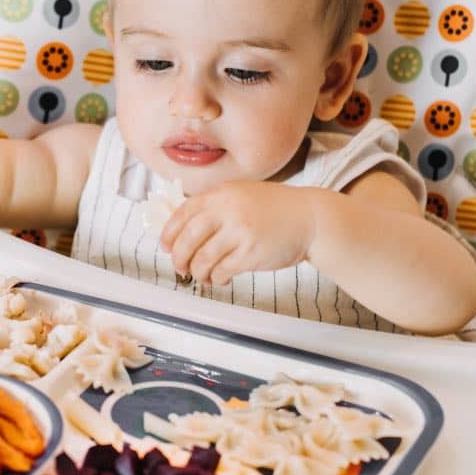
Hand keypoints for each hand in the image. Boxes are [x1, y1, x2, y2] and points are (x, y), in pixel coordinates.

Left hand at [159, 182, 315, 286]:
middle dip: (179, 258)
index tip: (165, 247)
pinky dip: (216, 279)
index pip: (182, 214)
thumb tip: (182, 230)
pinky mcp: (251, 254)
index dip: (169, 234)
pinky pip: (222, 271)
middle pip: (187, 240)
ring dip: (197, 273)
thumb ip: (214, 207)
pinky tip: (221, 279)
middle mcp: (227, 211)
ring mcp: (239, 232)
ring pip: (202, 260)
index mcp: (221, 195)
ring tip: (203, 276)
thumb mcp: (240, 195)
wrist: (309, 218)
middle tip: (180, 268)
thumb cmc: (274, 209)